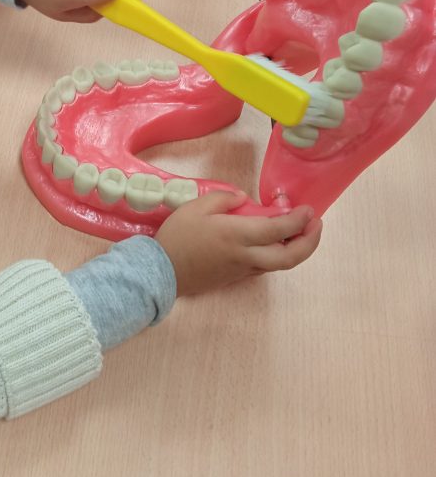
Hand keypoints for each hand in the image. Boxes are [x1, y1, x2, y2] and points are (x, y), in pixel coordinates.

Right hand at [157, 191, 322, 296]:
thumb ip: (224, 199)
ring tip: (299, 232)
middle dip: (310, 242)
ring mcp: (242, 270)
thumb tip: (244, 199)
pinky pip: (264, 267)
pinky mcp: (235, 277)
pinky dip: (277, 255)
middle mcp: (247, 256)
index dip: (299, 220)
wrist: (161, 270)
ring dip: (296, 250)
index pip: (279, 229)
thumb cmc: (178, 236)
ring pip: (279, 265)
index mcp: (238, 235)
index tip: (309, 210)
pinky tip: (272, 244)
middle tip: (316, 226)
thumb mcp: (197, 207)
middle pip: (290, 257)